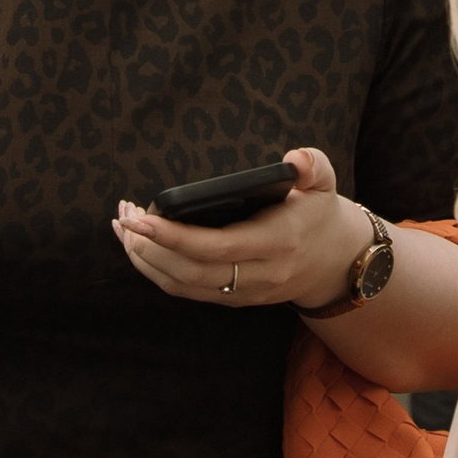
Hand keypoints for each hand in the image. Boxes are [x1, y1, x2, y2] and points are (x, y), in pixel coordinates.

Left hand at [113, 148, 371, 307]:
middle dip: (148, 247)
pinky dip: (157, 271)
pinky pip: (187, 291)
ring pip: (183, 286)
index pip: (217, 247)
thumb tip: (294, 159)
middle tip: (124, 218)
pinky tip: (140, 248)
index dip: (175, 236)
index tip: (142, 217)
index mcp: (277, 242)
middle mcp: (259, 274)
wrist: (334, 262)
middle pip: (190, 271)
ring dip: (146, 261)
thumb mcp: (325, 183)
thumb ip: (313, 165)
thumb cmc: (319, 213)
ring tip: (123, 230)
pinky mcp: (234, 299)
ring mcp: (245, 293)